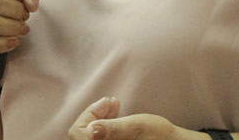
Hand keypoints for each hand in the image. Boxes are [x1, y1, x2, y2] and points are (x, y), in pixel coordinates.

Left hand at [69, 97, 201, 139]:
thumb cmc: (160, 136)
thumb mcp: (136, 127)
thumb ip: (112, 128)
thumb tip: (91, 129)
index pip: (78, 134)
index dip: (89, 115)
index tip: (107, 102)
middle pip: (81, 135)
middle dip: (94, 115)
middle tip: (112, 102)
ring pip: (89, 136)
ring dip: (99, 119)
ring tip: (115, 105)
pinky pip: (98, 139)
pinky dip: (104, 127)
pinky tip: (116, 116)